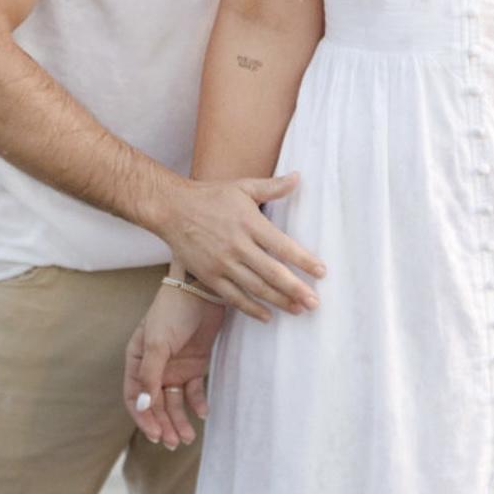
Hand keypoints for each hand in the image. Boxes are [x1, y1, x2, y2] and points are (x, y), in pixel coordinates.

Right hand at [125, 284, 225, 447]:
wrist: (203, 289)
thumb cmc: (173, 311)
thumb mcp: (158, 343)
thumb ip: (150, 375)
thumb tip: (144, 405)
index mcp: (137, 360)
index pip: (135, 397)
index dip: (144, 417)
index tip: (156, 435)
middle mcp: (154, 367)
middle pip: (156, 403)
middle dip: (163, 424)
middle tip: (174, 443)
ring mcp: (175, 366)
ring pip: (174, 401)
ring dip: (179, 420)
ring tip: (187, 437)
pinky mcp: (196, 363)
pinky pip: (194, 390)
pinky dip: (197, 403)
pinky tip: (203, 413)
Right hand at [160, 172, 325, 322]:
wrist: (171, 208)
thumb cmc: (210, 196)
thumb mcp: (243, 187)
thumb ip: (272, 187)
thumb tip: (298, 177)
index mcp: (250, 223)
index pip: (283, 246)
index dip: (304, 260)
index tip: (322, 271)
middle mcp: (237, 245)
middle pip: (272, 272)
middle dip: (296, 289)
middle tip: (315, 302)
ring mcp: (222, 263)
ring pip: (255, 288)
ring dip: (279, 301)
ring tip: (299, 310)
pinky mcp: (208, 276)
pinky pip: (233, 297)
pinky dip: (251, 309)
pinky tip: (267, 316)